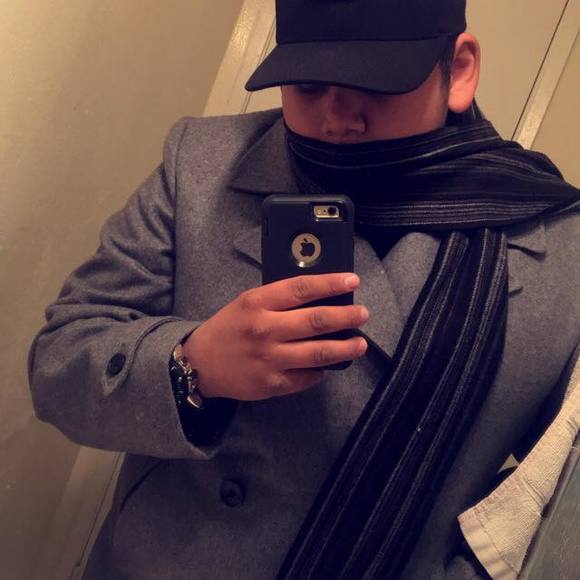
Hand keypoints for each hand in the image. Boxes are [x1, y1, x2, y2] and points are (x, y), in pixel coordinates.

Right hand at [181, 273, 368, 400]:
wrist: (200, 363)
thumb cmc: (228, 328)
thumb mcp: (247, 303)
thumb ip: (278, 299)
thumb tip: (320, 298)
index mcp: (257, 303)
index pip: (302, 288)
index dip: (331, 283)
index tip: (352, 280)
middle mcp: (265, 329)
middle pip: (316, 320)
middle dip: (346, 316)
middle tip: (362, 314)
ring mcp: (269, 359)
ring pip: (318, 353)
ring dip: (345, 348)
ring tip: (360, 344)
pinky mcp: (272, 384)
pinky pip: (307, 377)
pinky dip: (320, 371)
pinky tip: (326, 366)